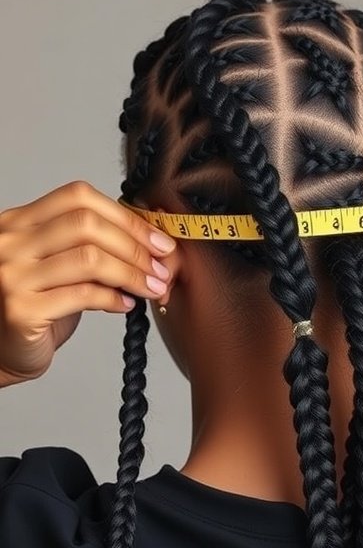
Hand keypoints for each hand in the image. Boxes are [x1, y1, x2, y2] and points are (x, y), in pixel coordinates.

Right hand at [0, 181, 174, 384]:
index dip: (124, 215)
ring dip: (132, 273)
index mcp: (19, 221)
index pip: (78, 197)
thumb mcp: (60, 264)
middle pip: (86, 224)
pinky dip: (113, 298)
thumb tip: (152, 239)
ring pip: (88, 259)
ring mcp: (12, 275)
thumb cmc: (37, 306)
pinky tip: (127, 304)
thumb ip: (92, 245)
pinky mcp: (21, 309)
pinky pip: (82, 295)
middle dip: (134, 245)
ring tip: (153, 286)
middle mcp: (10, 242)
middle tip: (162, 265)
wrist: (2, 351)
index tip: (156, 238)